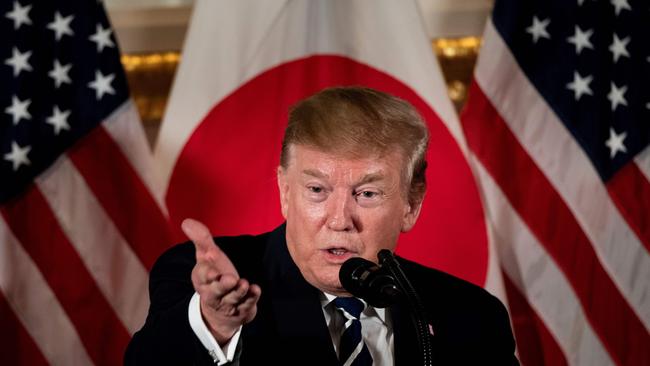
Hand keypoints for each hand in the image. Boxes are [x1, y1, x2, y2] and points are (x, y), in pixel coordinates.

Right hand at [182, 218, 261, 344]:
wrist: (221, 309)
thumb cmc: (214, 276)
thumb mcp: (206, 257)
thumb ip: (201, 239)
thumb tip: (186, 222)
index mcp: (202, 280)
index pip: (202, 275)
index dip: (206, 271)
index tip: (210, 264)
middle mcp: (213, 293)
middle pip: (216, 291)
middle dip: (222, 285)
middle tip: (230, 279)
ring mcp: (228, 303)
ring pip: (232, 298)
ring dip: (238, 292)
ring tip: (244, 284)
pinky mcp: (242, 309)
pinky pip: (247, 304)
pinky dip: (251, 298)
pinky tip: (256, 290)